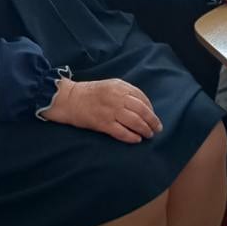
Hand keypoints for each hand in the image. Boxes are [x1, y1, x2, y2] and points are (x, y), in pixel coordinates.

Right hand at [44, 77, 161, 142]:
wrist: (69, 99)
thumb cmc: (91, 93)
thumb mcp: (110, 86)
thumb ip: (126, 92)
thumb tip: (143, 106)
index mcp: (120, 87)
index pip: (142, 97)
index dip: (150, 108)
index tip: (153, 116)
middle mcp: (117, 98)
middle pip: (142, 110)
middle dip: (152, 121)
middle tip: (157, 128)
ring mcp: (110, 111)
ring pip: (135, 122)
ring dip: (145, 129)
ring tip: (148, 135)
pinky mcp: (103, 123)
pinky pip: (122, 132)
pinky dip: (131, 137)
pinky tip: (136, 139)